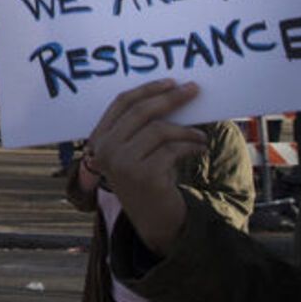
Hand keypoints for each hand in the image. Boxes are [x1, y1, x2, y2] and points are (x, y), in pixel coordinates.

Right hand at [86, 79, 205, 255]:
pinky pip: (172, 149)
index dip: (147, 89)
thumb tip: (173, 91)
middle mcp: (106, 150)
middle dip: (170, 98)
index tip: (170, 82)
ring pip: (159, 130)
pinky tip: (199, 148)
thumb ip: (142, 125)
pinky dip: (190, 145)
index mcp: (99, 139)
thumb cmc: (148, 177)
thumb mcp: (137, 149)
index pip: (121, 103)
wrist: (154, 220)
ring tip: (200, 135)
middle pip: (141, 112)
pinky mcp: (144, 176)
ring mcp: (122, 164)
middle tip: (193, 89)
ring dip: (186, 129)